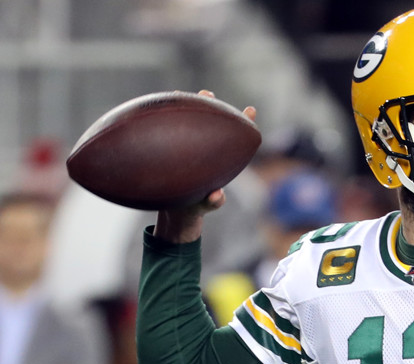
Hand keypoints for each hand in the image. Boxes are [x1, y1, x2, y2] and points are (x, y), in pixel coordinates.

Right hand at [152, 90, 256, 243]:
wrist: (175, 211)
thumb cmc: (196, 207)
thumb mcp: (205, 206)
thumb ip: (213, 202)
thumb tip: (217, 195)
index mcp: (220, 159)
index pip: (235, 138)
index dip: (244, 123)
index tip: (251, 110)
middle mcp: (204, 149)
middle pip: (211, 122)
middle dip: (211, 106)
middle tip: (207, 93)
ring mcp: (187, 147)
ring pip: (187, 123)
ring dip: (184, 106)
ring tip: (179, 93)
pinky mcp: (170, 150)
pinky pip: (166, 133)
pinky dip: (161, 122)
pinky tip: (153, 111)